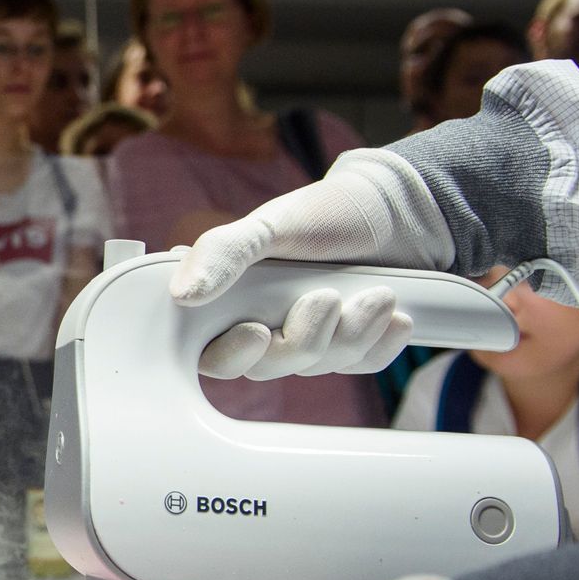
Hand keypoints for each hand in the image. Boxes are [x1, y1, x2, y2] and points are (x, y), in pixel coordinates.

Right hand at [171, 150, 455, 378]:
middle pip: (267, 367)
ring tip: (378, 293)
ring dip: (352, 332)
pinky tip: (394, 314)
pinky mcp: (347, 349)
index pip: (211, 352)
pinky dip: (379, 343)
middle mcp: (261, 323)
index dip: (231, 354)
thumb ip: (221, 253)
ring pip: (317, 366)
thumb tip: (182, 294)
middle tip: (329, 297)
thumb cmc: (326, 212)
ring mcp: (306, 339)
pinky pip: (358, 366)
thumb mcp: (268, 225)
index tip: (258, 330)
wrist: (396, 214)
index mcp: (229, 298)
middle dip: (306, 337)